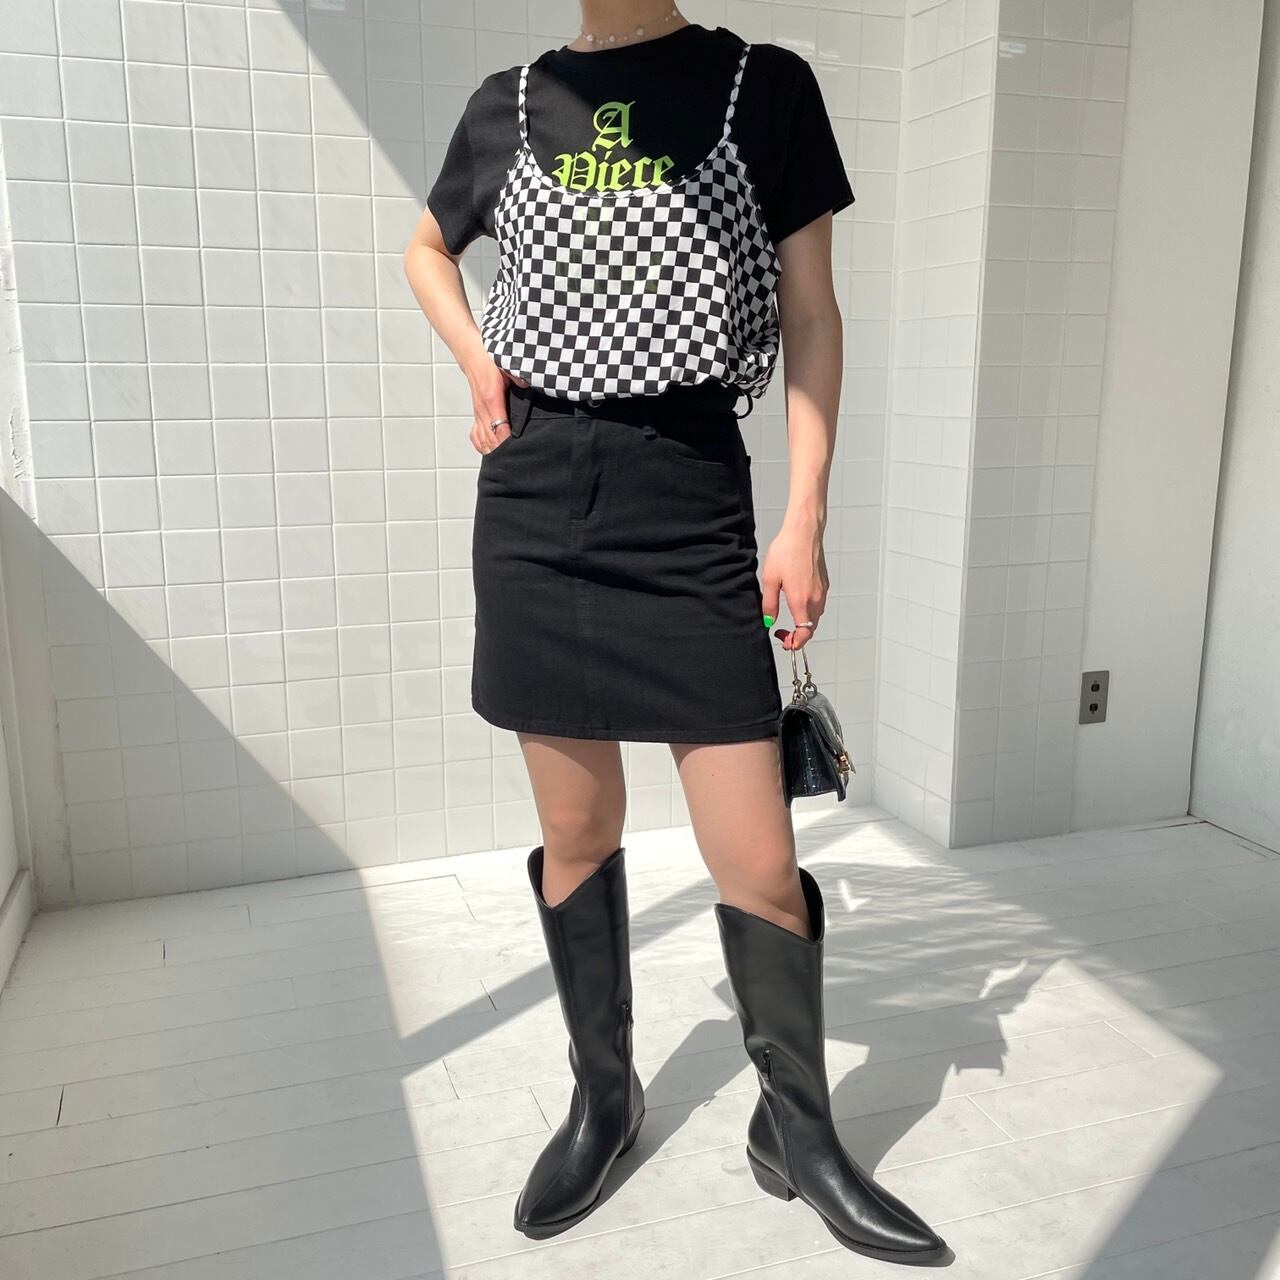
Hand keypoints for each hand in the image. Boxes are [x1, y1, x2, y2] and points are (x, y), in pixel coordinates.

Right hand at [466, 352, 529, 454]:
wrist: (473, 358)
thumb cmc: (491, 363)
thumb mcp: (507, 364)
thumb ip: (517, 376)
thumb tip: (526, 384)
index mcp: (491, 399)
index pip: (498, 427)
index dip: (506, 441)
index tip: (515, 450)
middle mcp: (482, 410)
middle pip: (490, 439)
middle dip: (501, 452)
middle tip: (515, 461)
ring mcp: (478, 415)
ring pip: (483, 441)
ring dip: (493, 452)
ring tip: (506, 461)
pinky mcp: (477, 417)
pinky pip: (477, 437)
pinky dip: (484, 447)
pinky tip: (493, 451)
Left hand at [761, 522, 827, 650]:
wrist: (804, 532)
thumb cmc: (788, 550)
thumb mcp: (770, 579)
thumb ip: (769, 604)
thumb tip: (768, 621)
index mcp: (801, 601)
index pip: (803, 634)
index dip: (794, 643)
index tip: (784, 642)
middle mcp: (815, 598)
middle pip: (811, 629)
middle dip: (798, 636)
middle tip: (783, 634)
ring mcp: (822, 591)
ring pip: (815, 617)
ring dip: (804, 624)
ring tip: (789, 620)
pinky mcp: (824, 584)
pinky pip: (818, 605)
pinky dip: (809, 611)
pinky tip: (797, 602)